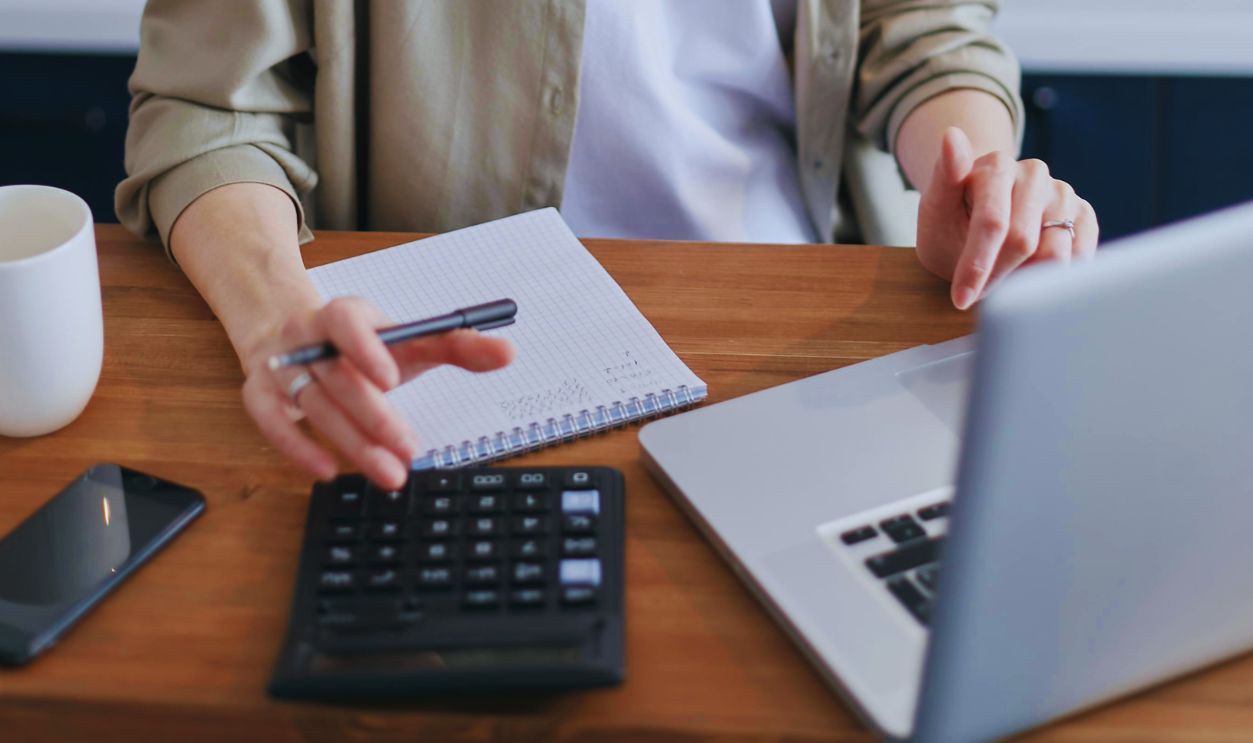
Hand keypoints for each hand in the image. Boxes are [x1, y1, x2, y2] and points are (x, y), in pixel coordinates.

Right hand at [241, 297, 513, 488]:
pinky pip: (272, 422)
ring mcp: (280, 365)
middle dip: (374, 417)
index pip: (347, 322)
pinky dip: (297, 448)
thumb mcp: (409, 341)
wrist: (298, 338)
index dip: (365, 348)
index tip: (392, 380)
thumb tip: (508, 352)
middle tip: (409, 449)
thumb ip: (457, 346)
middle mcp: (306, 337)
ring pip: (312, 406)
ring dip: (351, 442)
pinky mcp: (260, 394)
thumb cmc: (365, 346)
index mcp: (343, 314)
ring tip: (390, 473)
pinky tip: (328, 472)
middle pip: (337, 377)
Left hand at [916, 127, 1098, 309]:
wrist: (977, 223)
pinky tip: (1031, 274)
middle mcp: (1035, 174)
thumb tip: (951, 135)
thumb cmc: (951, 221)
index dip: (977, 265)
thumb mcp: (935, 208)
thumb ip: (943, 176)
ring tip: (1003, 273)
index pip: (992, 222)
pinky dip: (1055, 276)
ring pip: (1057, 254)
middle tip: (978, 290)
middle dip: (997, 276)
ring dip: (1025, 278)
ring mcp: (1062, 194)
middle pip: (1024, 242)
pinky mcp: (1082, 215)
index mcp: (996, 166)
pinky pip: (1080, 256)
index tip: (960, 299)